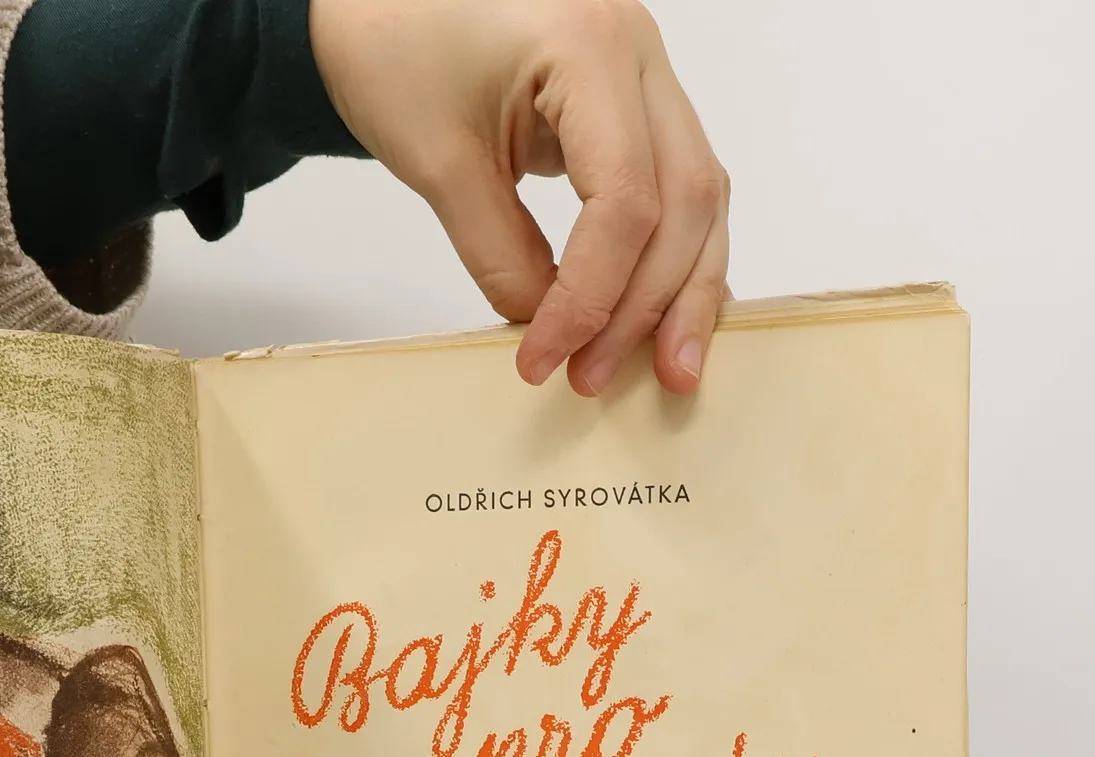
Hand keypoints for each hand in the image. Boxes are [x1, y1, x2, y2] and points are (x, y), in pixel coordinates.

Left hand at [310, 0, 729, 392]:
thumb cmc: (394, 40)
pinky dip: (671, 252)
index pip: (625, 202)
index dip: (592, 298)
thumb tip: (549, 326)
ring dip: (682, 288)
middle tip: (596, 378)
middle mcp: (639, 51)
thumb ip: (498, 250)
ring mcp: (644, 70)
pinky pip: (675, 181)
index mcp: (590, 49)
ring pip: (699, 193)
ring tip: (663, 370)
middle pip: (686, 199)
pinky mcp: (632, 98)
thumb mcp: (437, 160)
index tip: (545, 358)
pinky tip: (661, 314)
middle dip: (651, 304)